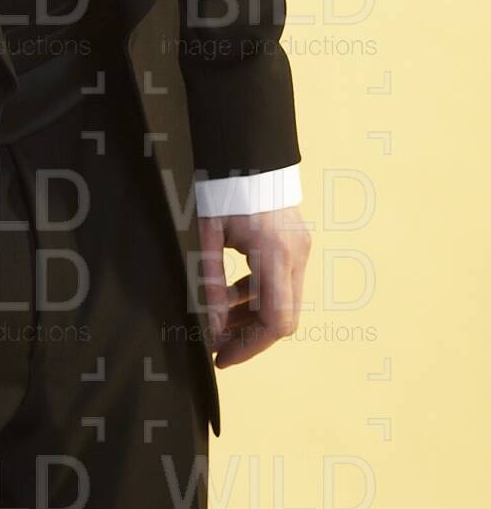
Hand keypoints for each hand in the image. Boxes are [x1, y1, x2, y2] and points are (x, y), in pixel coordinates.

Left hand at [197, 205, 311, 368]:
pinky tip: (231, 301)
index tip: (221, 357)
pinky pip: (282, 284)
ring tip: (218, 328)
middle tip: (217, 348)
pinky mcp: (297, 244)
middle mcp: (296, 254)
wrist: (247, 151)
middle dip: (250, 338)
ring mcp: (301, 249)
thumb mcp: (206, 237)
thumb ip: (210, 284)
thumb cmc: (221, 189)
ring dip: (253, 320)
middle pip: (284, 318)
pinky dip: (259, 298)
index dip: (250, 347)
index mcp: (274, 254)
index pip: (276, 322)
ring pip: (284, 303)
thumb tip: (212, 329)